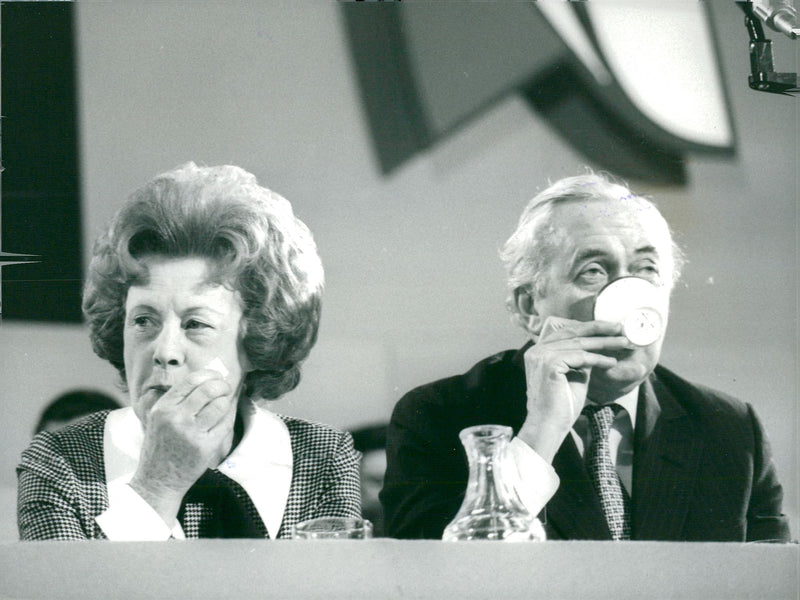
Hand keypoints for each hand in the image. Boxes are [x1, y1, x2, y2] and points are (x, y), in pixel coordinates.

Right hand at [129, 369, 235, 524]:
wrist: (158, 480)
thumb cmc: (160, 446)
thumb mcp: (158, 418)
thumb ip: (177, 400)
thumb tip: (206, 380)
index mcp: (163, 407)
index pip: (191, 380)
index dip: (209, 374)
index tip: (216, 376)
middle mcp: (176, 418)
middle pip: (209, 390)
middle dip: (222, 385)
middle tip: (225, 388)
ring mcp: (192, 433)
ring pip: (220, 406)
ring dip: (227, 401)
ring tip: (225, 402)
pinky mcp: (205, 447)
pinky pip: (225, 424)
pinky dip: (229, 417)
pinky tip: (226, 417)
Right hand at [516, 317, 630, 462]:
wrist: (549, 426)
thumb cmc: (561, 406)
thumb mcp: (573, 375)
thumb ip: (580, 360)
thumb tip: (597, 347)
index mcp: (538, 351)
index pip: (566, 332)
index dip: (589, 328)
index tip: (610, 328)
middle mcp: (536, 350)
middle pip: (573, 333)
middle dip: (600, 329)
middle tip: (621, 329)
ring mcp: (541, 356)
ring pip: (579, 344)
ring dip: (605, 343)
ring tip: (624, 344)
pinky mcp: (550, 364)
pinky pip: (580, 357)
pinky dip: (599, 359)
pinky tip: (612, 362)